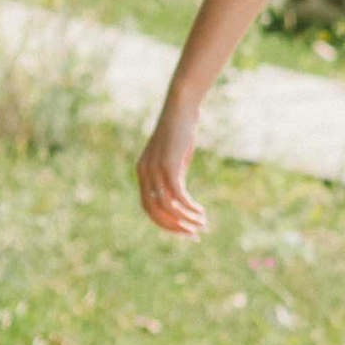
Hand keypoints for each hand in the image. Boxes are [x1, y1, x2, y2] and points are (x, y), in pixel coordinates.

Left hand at [137, 99, 207, 239]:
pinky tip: (201, 212)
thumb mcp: (174, 158)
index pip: (149, 208)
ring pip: (167, 206)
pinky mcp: (168, 166)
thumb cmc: (180, 132)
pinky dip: (189, 207)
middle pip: (154, 211)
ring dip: (185, 219)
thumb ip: (173, 177)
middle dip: (174, 226)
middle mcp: (144, 173)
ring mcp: (155, 170)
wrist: (181, 109)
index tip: (184, 231)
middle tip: (194, 234)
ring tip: (202, 224)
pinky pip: (177, 195)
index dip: (165, 223)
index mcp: (142, 173)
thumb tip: (180, 198)